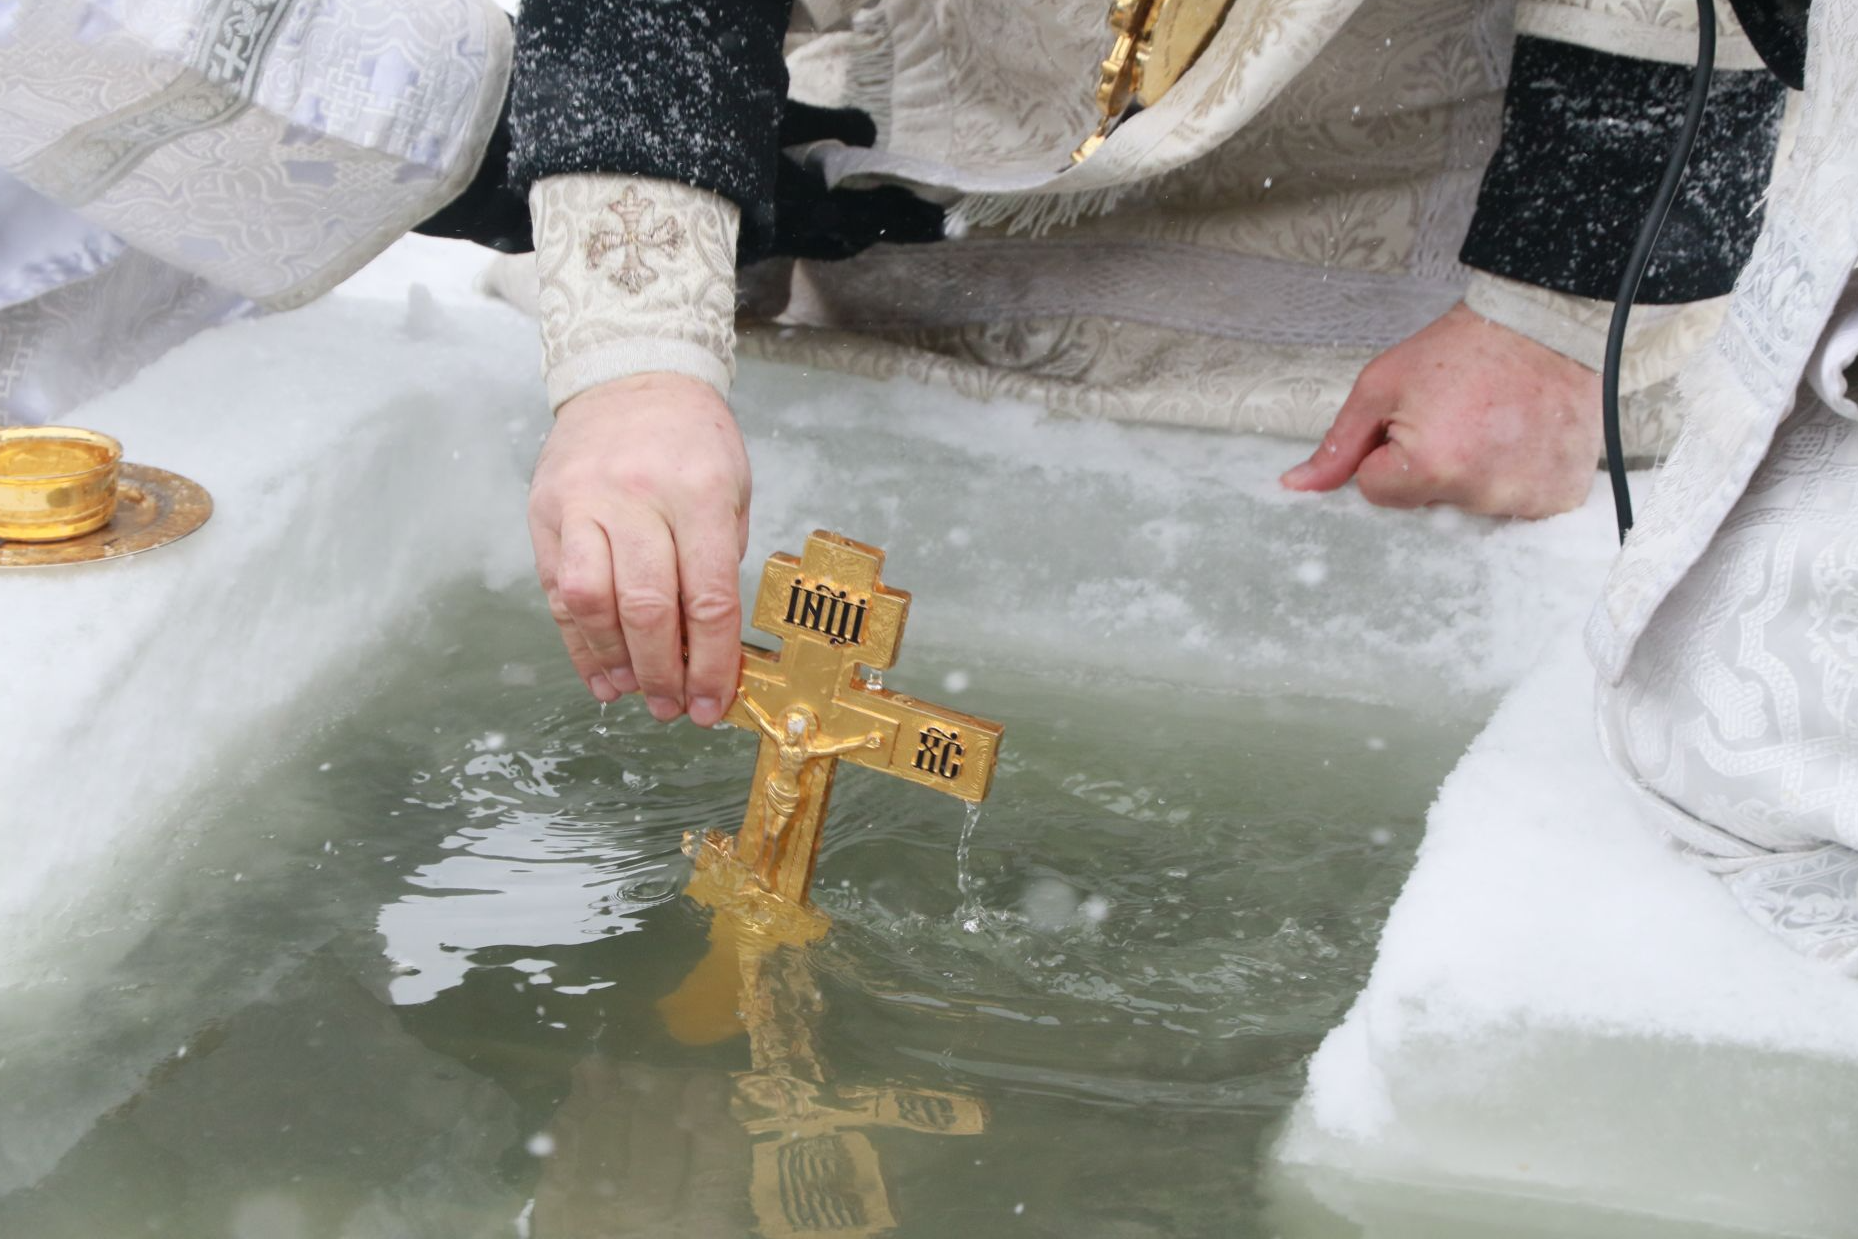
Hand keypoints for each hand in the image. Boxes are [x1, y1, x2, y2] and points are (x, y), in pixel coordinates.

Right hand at [528, 373, 750, 725]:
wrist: (630, 375)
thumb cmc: (692, 441)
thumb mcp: (733, 489)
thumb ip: (719, 562)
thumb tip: (709, 652)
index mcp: (699, 491)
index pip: (708, 595)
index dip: (712, 662)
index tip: (715, 703)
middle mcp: (635, 496)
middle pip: (646, 606)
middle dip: (663, 673)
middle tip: (675, 710)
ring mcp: (583, 502)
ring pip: (590, 601)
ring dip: (615, 662)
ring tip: (636, 694)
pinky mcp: (545, 511)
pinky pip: (558, 589)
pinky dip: (578, 642)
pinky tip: (600, 674)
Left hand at [1280, 303, 1601, 517]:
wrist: (1546, 322)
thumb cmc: (1465, 348)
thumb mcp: (1383, 385)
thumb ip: (1339, 444)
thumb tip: (1296, 485)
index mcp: (1432, 466)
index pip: (1378, 492)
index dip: (1388, 456)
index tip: (1417, 422)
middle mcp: (1481, 492)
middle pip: (1425, 505)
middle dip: (1431, 470)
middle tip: (1459, 420)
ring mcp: (1526, 498)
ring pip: (1470, 506)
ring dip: (1474, 476)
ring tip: (1494, 426)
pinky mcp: (1560, 496)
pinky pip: (1518, 506)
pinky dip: (1515, 479)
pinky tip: (1520, 441)